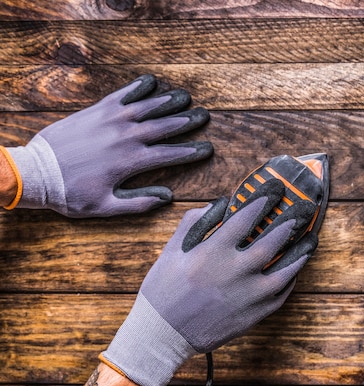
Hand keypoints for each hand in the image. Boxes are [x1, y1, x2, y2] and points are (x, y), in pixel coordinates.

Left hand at [4, 74, 210, 216]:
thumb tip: (166, 198)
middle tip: (204, 116)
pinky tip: (151, 82)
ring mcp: (111, 120)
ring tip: (186, 97)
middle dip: (187, 121)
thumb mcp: (105, 207)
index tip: (207, 148)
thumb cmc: (70, 193)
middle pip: (164, 126)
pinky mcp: (96, 110)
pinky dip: (138, 87)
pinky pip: (122, 95)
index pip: (169, 154)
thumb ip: (138, 203)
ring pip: (147, 107)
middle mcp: (125, 137)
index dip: (191, 151)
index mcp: (130, 162)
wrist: (37, 173)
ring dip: (168, 101)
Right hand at [100, 179, 317, 385]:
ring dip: (301, 252)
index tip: (275, 190)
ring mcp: (248, 295)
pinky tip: (294, 269)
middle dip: (290, 221)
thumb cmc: (163, 290)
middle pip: (272, 240)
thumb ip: (194, 222)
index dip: (263, 200)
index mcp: (214, 252)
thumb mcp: (171, 250)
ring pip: (286, 269)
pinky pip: (281, 294)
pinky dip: (290, 280)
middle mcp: (235, 271)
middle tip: (301, 210)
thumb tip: (218, 205)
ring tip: (311, 239)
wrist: (162, 334)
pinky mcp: (254, 314)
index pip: (246, 218)